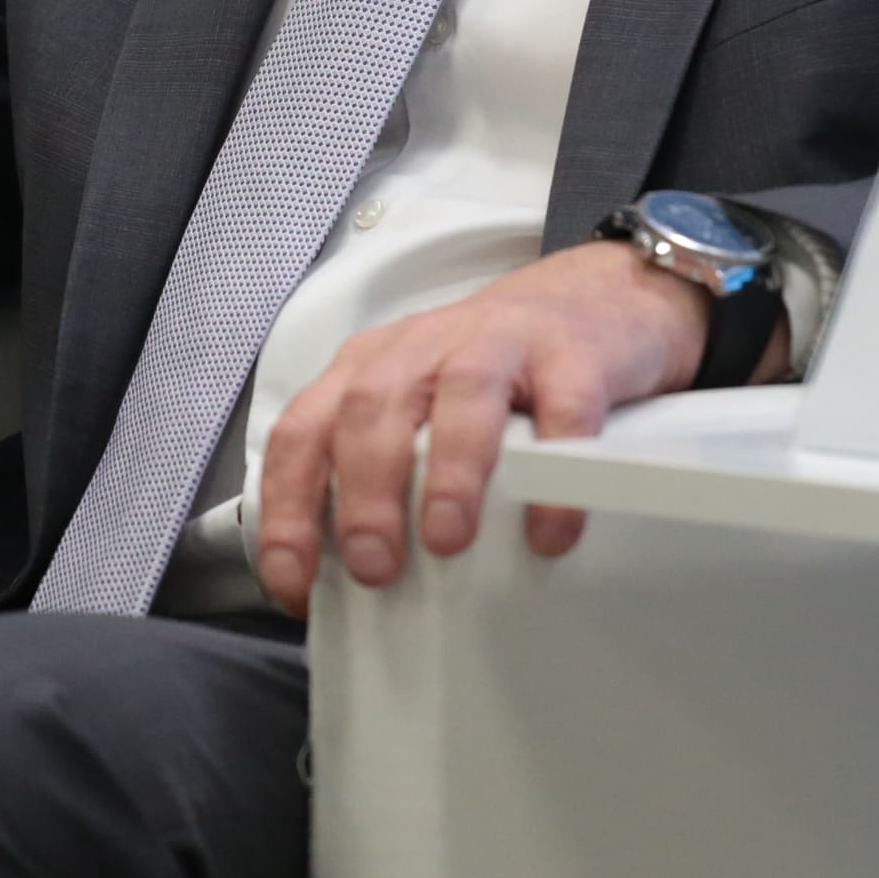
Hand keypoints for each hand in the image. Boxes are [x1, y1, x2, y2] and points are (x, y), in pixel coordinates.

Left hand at [250, 238, 788, 619]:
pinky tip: (549, 528)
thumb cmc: (492, 370)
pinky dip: (555, 473)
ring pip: (462, 392)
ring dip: (446, 470)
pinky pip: (565, 408)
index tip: (294, 582)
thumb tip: (348, 582)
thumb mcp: (416, 407)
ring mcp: (499, 342)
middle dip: (363, 493)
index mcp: (371, 368)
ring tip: (447, 539)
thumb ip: (379, 471)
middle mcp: (423, 348)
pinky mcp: (573, 355)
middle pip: (371, 407)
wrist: (592, 295)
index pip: (303, 432)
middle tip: (374, 565)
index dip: (286, 510)